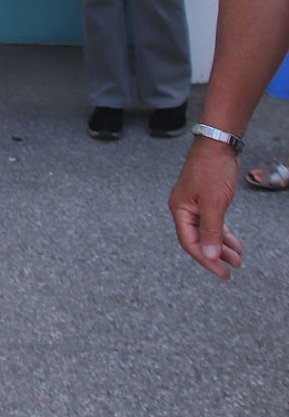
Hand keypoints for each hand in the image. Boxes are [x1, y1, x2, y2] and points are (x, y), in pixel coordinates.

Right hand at [168, 139, 243, 279]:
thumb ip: (211, 231)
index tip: (222, 272)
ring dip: (222, 246)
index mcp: (179, 209)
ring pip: (207, 232)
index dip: (206, 259)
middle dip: (216, 255)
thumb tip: (209, 255)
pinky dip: (223, 233)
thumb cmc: (212, 169)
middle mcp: (184, 208)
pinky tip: (234, 243)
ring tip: (237, 259)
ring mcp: (195, 203)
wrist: (218, 144)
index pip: (190, 242)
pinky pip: (213, 222)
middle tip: (231, 270)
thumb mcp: (214, 203)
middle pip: (198, 239)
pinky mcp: (205, 199)